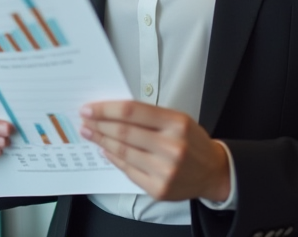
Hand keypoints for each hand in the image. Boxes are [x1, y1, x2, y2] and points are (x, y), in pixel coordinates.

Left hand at [80, 100, 230, 201]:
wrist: (212, 172)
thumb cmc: (192, 142)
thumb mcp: (178, 119)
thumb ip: (149, 116)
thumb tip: (114, 111)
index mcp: (176, 123)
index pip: (132, 112)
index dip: (106, 109)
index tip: (90, 108)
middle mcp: (171, 146)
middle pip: (124, 132)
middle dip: (99, 124)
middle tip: (85, 120)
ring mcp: (165, 170)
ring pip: (123, 151)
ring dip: (102, 140)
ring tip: (90, 133)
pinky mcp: (158, 188)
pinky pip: (128, 170)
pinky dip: (113, 158)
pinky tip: (106, 150)